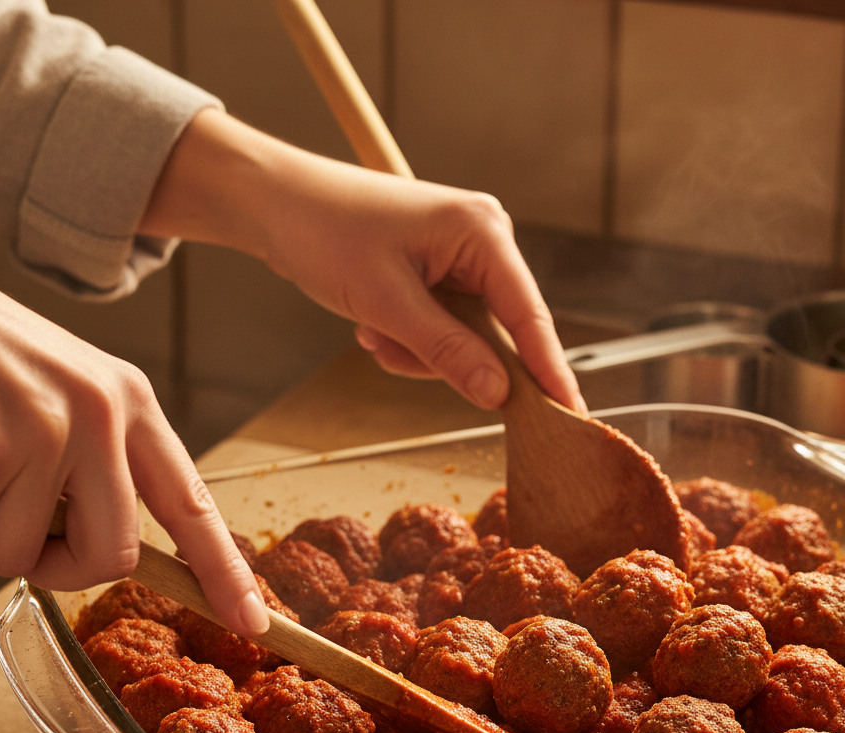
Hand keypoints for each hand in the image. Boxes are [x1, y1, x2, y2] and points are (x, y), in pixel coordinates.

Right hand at [0, 271, 268, 636]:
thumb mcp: (63, 390)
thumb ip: (97, 461)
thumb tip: (106, 549)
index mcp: (131, 402)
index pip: (192, 505)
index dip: (223, 571)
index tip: (251, 621)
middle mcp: (102, 416)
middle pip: (111, 556)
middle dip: (58, 566)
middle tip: (13, 526)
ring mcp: (47, 431)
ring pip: (21, 555)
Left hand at [139, 109, 587, 413]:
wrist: (273, 204)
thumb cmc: (325, 232)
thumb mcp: (387, 303)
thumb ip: (448, 352)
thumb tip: (499, 394)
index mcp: (483, 232)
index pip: (530, 315)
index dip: (549, 369)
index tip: (571, 415)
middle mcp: (483, 241)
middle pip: (496, 334)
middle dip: (443, 356)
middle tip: (392, 348)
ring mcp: (462, 258)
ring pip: (464, 341)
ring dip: (416, 350)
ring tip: (372, 330)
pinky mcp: (439, 274)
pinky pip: (441, 331)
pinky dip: (406, 340)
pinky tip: (371, 324)